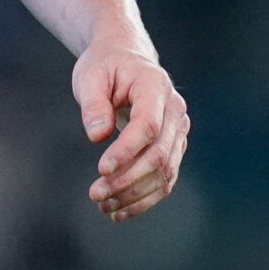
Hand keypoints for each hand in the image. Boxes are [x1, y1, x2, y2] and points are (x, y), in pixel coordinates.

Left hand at [73, 38, 187, 222]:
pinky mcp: (174, 146)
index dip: (127, 151)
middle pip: (159, 153)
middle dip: (128, 179)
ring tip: (104, 207)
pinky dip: (145, 198)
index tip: (101, 169)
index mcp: (155, 85)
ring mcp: (178, 130)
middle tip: (96, 194)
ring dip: (135, 194)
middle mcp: (175, 109)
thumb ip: (93, 104)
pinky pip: (166, 178)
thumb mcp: (90, 76)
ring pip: (165, 171)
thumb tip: (97, 136)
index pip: (148, 125)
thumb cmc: (105, 65)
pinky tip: (120, 210)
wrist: (124, 58)